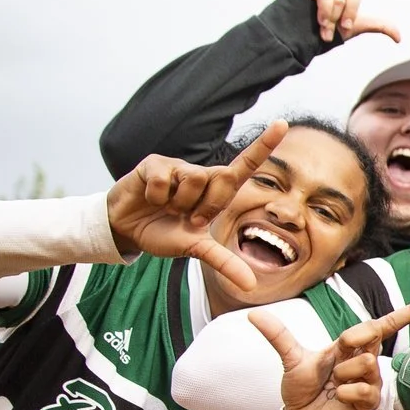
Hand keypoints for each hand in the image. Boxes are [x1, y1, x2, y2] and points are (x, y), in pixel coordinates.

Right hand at [106, 120, 287, 294]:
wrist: (126, 230)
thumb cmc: (164, 233)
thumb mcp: (196, 250)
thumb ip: (224, 262)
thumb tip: (251, 286)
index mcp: (217, 191)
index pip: (245, 166)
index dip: (263, 145)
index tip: (282, 123)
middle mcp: (202, 174)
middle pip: (223, 178)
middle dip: (208, 205)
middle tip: (188, 218)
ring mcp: (179, 167)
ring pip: (194, 178)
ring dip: (180, 201)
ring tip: (167, 207)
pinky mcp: (156, 163)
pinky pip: (165, 179)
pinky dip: (157, 196)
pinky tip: (150, 199)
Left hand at [253, 296, 409, 409]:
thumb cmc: (303, 388)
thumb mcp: (291, 359)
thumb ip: (279, 336)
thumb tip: (252, 316)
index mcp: (352, 347)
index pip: (384, 325)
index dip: (409, 313)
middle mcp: (366, 361)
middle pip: (369, 339)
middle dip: (347, 347)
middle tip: (331, 367)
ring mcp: (371, 382)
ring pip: (365, 363)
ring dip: (342, 373)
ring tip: (332, 386)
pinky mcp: (369, 401)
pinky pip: (362, 388)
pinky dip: (343, 391)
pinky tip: (336, 398)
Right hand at [295, 0, 397, 44]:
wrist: (302, 40)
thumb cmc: (327, 34)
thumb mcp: (355, 28)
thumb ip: (378, 26)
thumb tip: (399, 38)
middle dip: (351, 11)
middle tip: (341, 28)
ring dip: (334, 18)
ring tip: (324, 27)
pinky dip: (325, 13)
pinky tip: (318, 22)